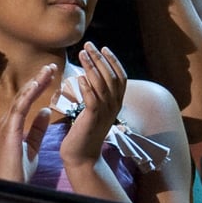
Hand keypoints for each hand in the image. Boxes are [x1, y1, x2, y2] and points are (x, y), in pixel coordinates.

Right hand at [0, 63, 55, 181]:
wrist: (9, 186)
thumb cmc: (18, 170)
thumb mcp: (32, 146)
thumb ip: (37, 129)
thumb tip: (45, 111)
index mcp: (13, 124)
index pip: (27, 99)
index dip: (39, 86)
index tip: (51, 75)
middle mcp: (7, 121)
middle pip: (24, 94)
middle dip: (38, 79)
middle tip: (52, 66)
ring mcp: (6, 124)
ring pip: (21, 97)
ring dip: (35, 82)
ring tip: (48, 70)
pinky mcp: (9, 130)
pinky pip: (20, 107)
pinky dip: (29, 94)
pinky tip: (38, 84)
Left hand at [60, 43, 126, 168]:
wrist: (82, 157)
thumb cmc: (85, 134)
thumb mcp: (95, 112)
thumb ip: (96, 96)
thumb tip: (90, 78)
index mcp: (116, 103)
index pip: (121, 77)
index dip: (113, 61)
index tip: (104, 47)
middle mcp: (114, 106)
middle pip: (111, 76)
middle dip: (100, 58)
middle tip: (89, 44)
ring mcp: (105, 112)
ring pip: (102, 84)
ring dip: (92, 66)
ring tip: (82, 53)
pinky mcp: (92, 119)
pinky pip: (92, 99)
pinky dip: (87, 86)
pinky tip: (80, 77)